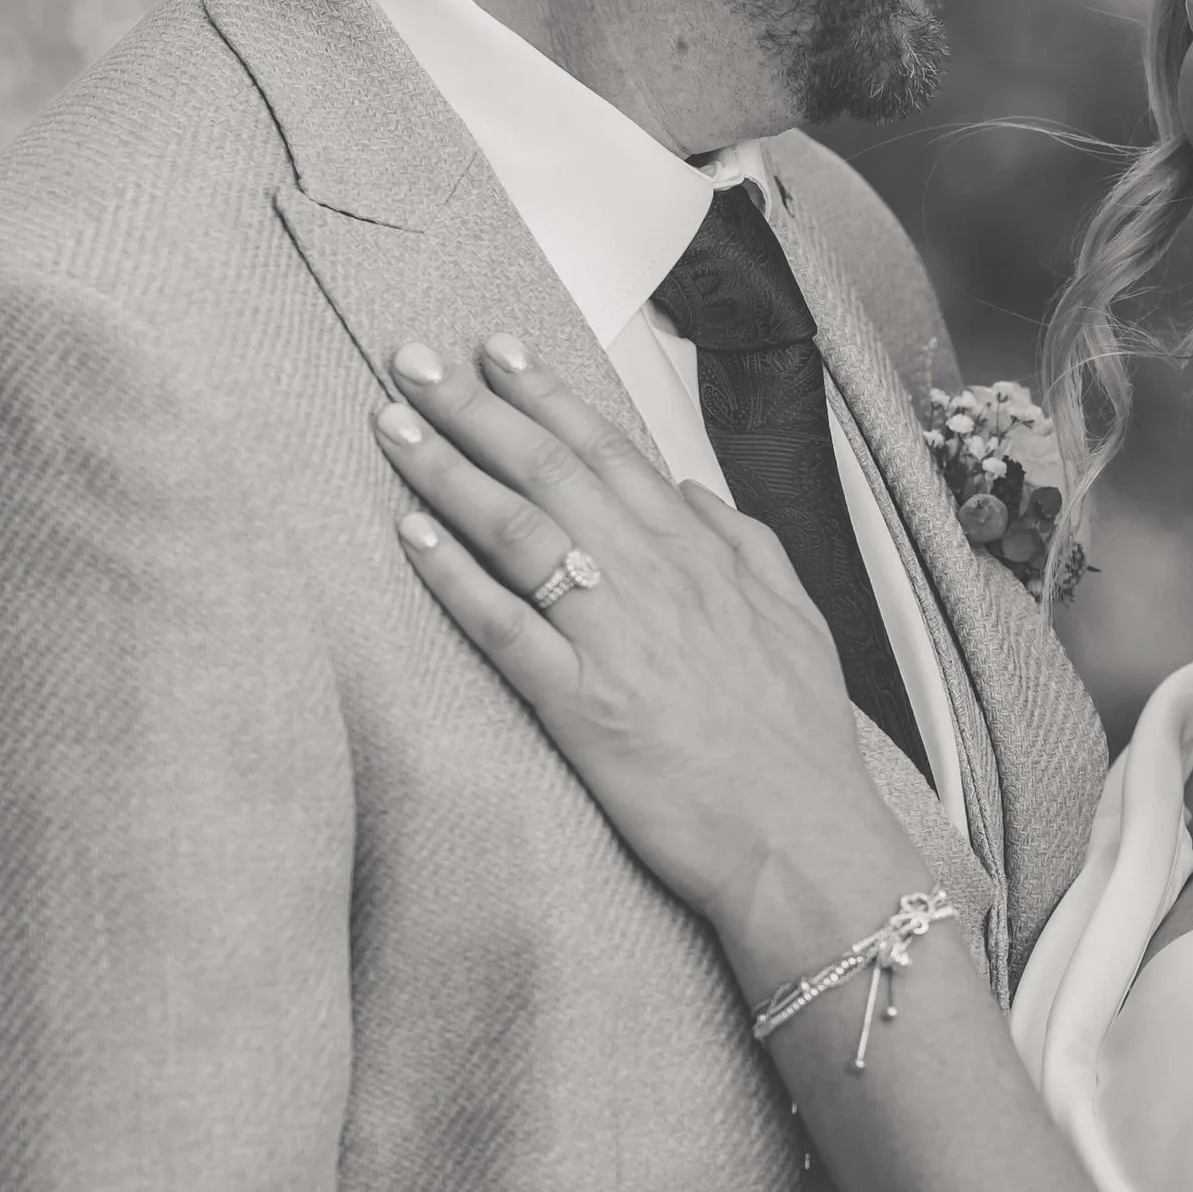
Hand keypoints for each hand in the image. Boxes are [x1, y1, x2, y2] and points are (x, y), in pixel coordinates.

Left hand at [372, 338, 896, 941]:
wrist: (800, 839)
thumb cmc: (797, 745)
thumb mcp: (795, 620)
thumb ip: (744, 544)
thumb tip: (691, 491)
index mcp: (700, 557)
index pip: (609, 451)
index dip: (546, 395)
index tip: (497, 352)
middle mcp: (654, 581)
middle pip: (548, 470)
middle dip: (474, 407)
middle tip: (415, 361)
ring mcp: (615, 639)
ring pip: (517, 529)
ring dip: (447, 469)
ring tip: (392, 425)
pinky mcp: (581, 705)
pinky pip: (502, 625)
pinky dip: (451, 574)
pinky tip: (408, 533)